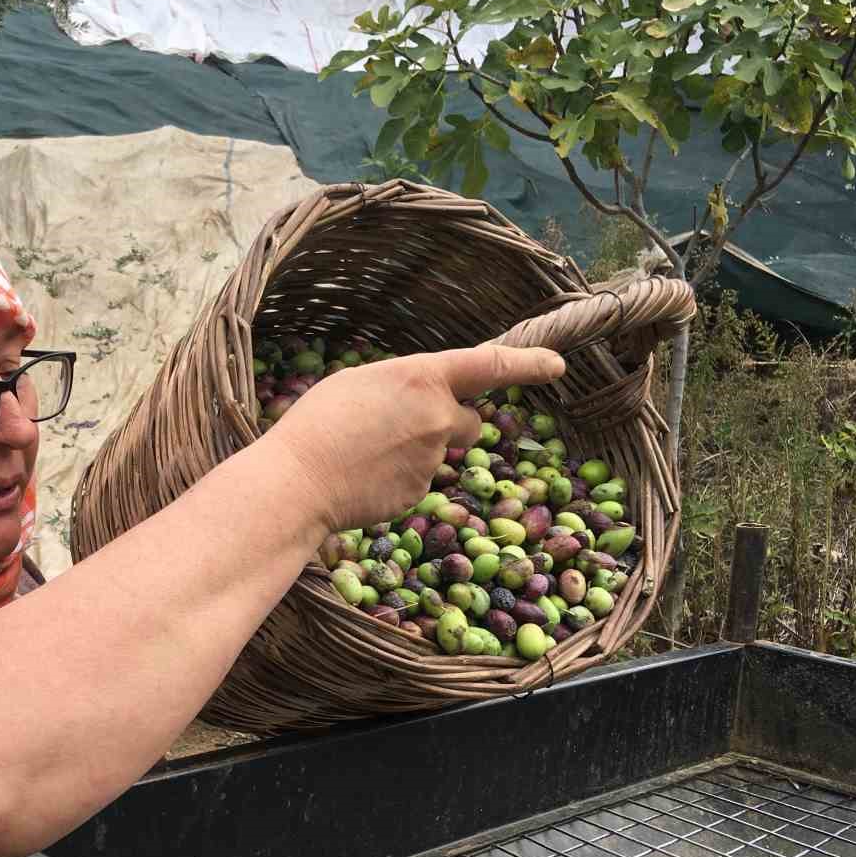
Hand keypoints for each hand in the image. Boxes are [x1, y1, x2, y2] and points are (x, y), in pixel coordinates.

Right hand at [268, 342, 565, 532]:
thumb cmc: (318, 423)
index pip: (491, 365)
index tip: (556, 365)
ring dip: (418, 453)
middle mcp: (439, 416)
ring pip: (440, 453)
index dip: (529, 364)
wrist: (299, 482)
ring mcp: (433, 459)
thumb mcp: (361, 383)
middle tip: (398, 429)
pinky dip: (399, 479)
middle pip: (469, 421)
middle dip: (448, 424)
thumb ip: (404, 386)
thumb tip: (421, 401)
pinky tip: (365, 477)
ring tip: (367, 454)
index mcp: (424, 377)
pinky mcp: (421, 493)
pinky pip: (419, 481)